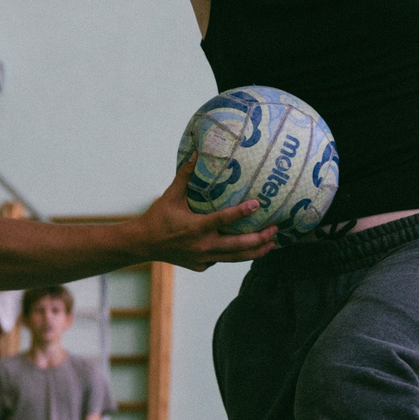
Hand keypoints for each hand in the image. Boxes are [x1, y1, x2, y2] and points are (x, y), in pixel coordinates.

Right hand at [141, 155, 278, 270]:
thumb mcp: (170, 195)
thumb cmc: (158, 217)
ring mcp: (203, 259)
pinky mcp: (202, 266)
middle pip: (238, 245)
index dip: (242, 211)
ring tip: (272, 244)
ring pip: (235, 258)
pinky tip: (249, 249)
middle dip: (260, 238)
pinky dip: (235, 254)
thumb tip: (196, 152)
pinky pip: (223, 259)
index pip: (224, 219)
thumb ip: (185, 175)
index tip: (258, 203)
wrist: (143, 244)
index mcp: (195, 227)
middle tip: (275, 229)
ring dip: (256, 251)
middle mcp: (202, 246)